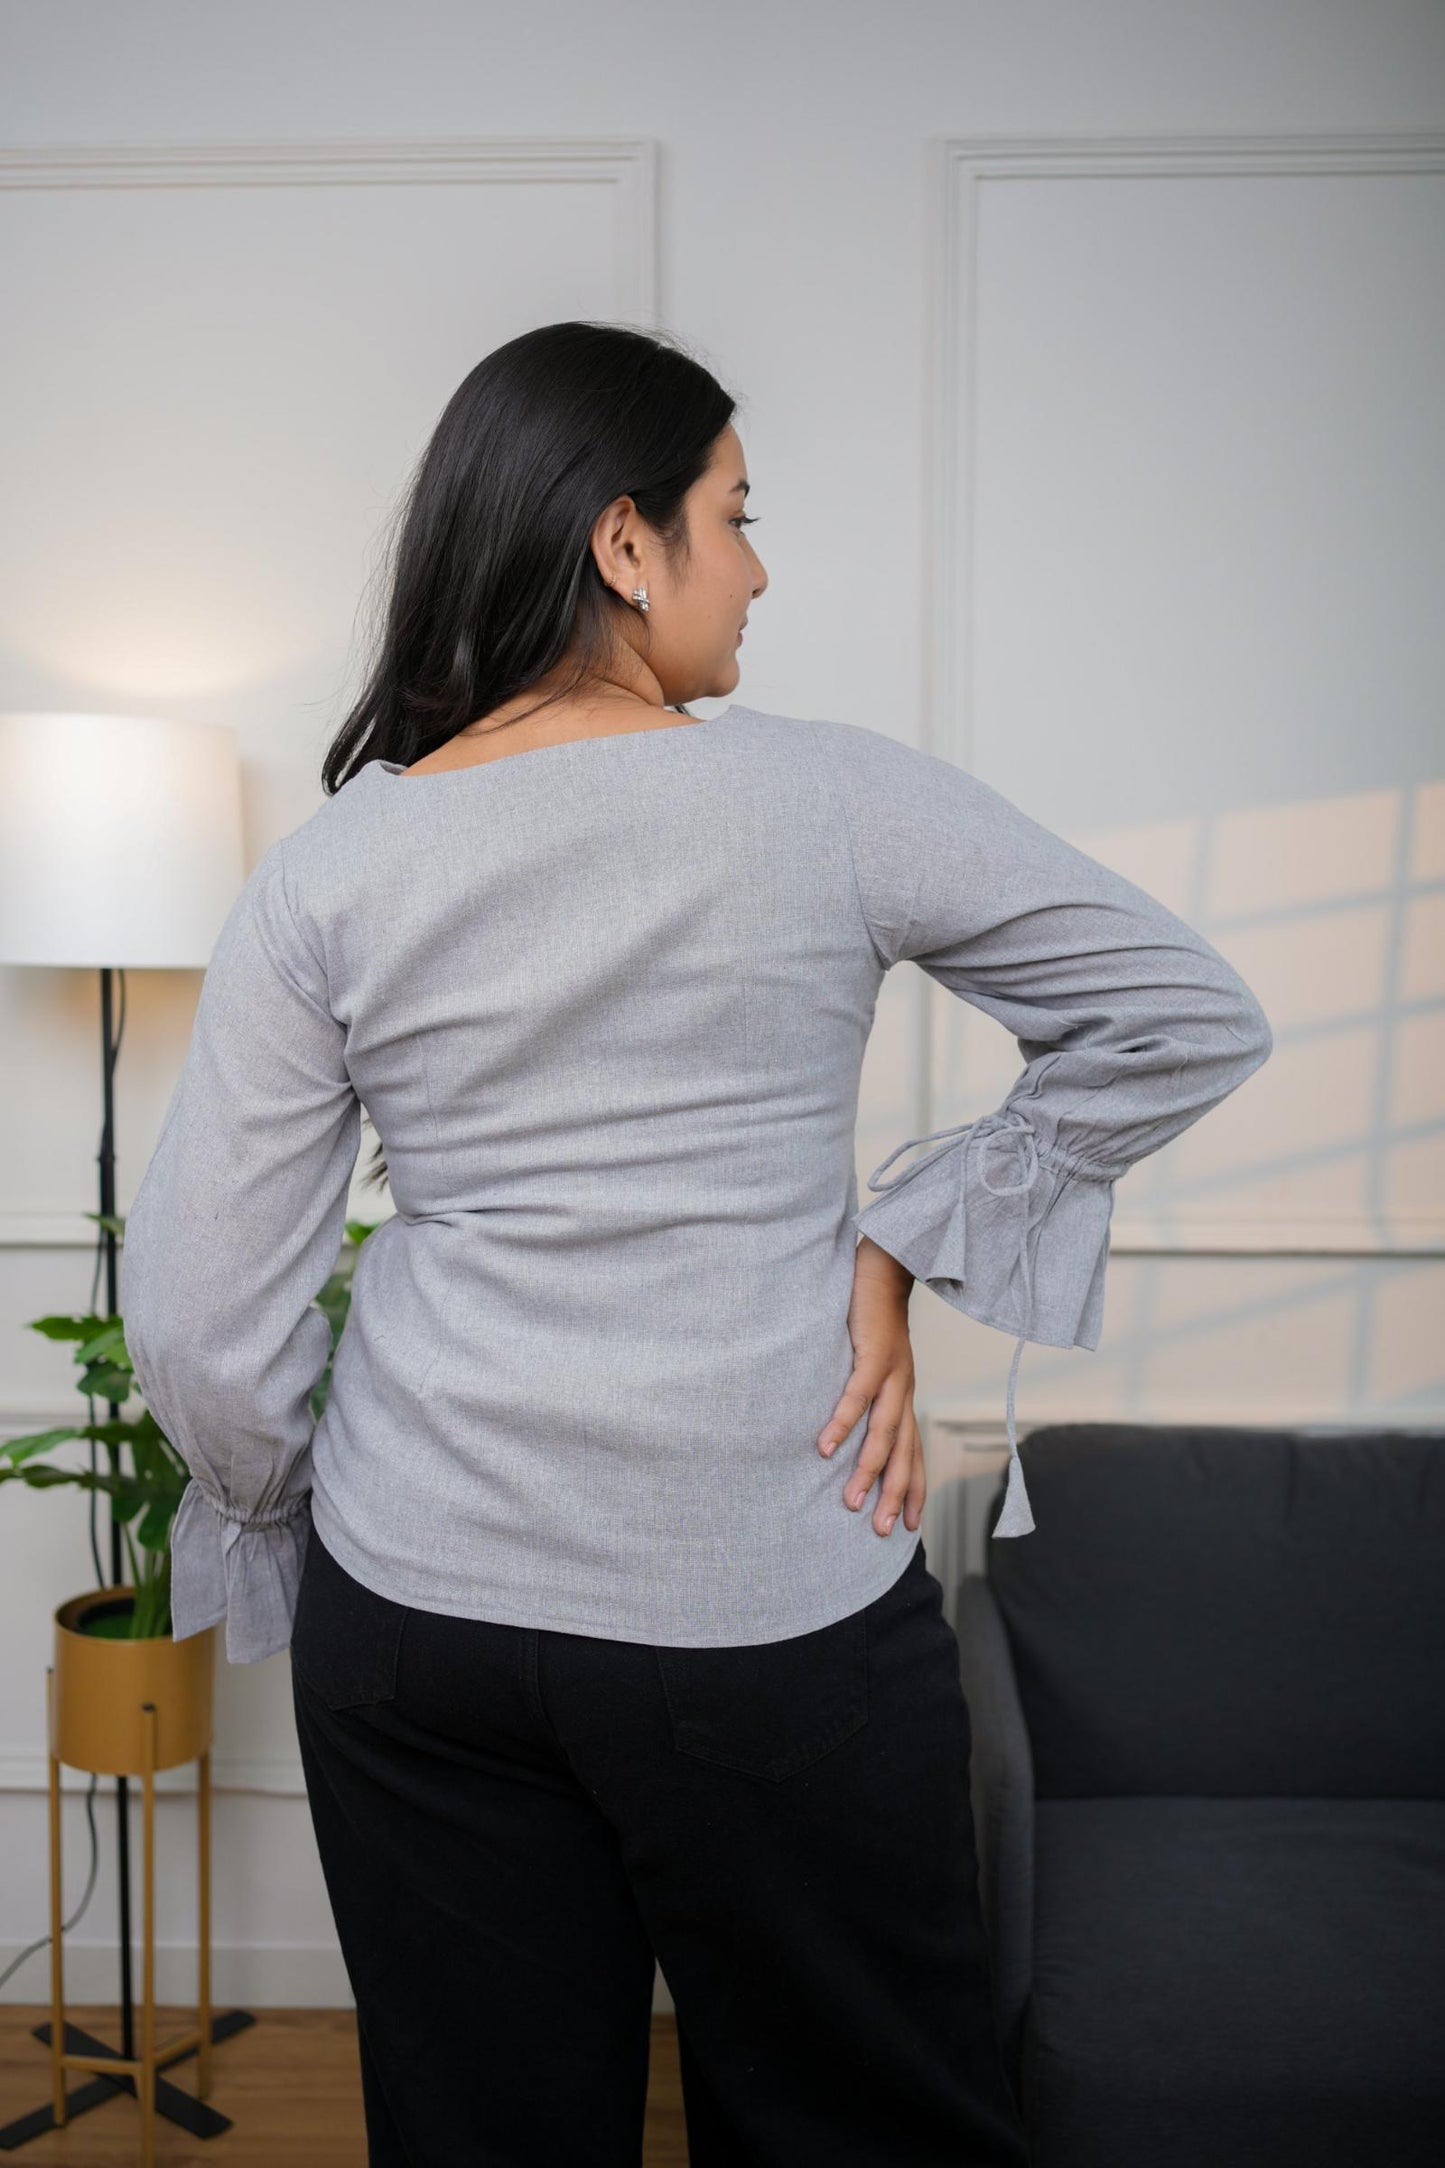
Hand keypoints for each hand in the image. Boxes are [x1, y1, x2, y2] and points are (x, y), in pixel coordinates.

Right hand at [817, 1236, 925, 1536]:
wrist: (884, 1267)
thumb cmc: (870, 1316)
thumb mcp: (871, 1361)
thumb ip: (863, 1393)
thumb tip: (840, 1425)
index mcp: (903, 1394)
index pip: (913, 1451)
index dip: (911, 1488)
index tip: (907, 1526)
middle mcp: (904, 1390)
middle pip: (903, 1453)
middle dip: (893, 1495)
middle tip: (881, 1532)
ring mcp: (893, 1374)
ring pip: (884, 1433)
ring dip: (868, 1469)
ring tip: (851, 1501)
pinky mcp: (875, 1354)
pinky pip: (858, 1396)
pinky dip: (843, 1423)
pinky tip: (826, 1448)